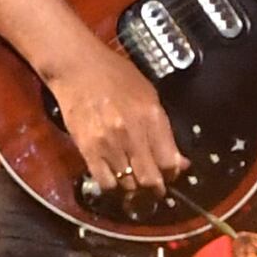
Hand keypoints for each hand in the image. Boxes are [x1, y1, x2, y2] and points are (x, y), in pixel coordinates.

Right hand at [40, 30, 184, 208]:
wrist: (77, 67)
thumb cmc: (115, 76)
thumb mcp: (148, 95)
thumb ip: (164, 130)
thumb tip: (179, 161)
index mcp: (152, 116)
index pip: (170, 162)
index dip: (172, 175)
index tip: (170, 175)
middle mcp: (132, 133)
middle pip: (150, 179)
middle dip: (155, 189)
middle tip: (154, 189)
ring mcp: (108, 143)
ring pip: (128, 185)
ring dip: (134, 189)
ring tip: (134, 183)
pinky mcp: (87, 149)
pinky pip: (105, 182)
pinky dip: (113, 187)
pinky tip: (115, 179)